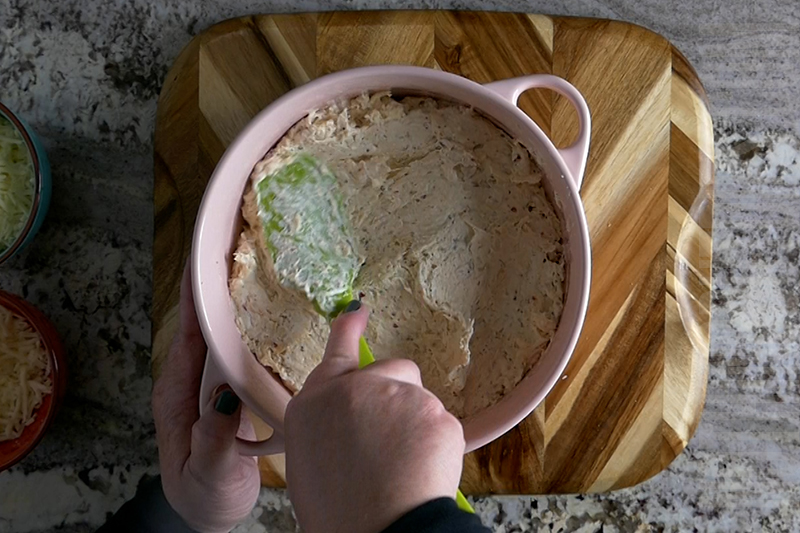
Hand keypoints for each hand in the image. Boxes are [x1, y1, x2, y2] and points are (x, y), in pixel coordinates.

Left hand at [152, 263, 260, 532]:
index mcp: (178, 394)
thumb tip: (224, 393)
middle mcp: (190, 381)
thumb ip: (214, 435)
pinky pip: (237, 351)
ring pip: (220, 334)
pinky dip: (250, 327)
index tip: (202, 259)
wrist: (209, 512)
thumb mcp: (209, 471)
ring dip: (232, 301)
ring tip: (251, 266)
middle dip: (213, 284)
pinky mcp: (227, 391)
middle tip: (234, 245)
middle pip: (202, 324)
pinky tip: (268, 314)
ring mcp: (209, 384)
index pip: (187, 335)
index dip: (193, 296)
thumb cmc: (205, 495)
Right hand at [285, 302, 465, 532]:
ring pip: (419, 397)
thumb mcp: (310, 461)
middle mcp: (352, 389)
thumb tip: (349, 419)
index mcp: (314, 403)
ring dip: (416, 424)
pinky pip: (440, 422)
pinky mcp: (434, 411)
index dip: (349, 328)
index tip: (359, 309)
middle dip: (397, 396)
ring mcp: (396, 395)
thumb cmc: (340, 512)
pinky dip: (436, 444)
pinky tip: (421, 470)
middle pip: (391, 371)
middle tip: (390, 443)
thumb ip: (330, 423)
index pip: (336, 351)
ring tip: (402, 466)